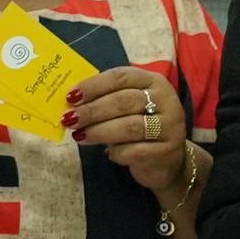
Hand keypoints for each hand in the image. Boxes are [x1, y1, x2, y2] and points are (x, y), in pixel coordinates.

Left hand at [68, 64, 192, 195]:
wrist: (169, 161)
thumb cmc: (142, 127)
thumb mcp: (130, 107)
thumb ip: (107, 99)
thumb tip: (72, 102)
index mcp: (153, 81)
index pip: (121, 77)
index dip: (94, 86)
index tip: (71, 97)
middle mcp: (165, 100)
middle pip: (124, 101)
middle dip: (92, 110)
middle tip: (70, 119)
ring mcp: (169, 126)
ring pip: (129, 127)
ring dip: (99, 131)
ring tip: (79, 136)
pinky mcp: (166, 151)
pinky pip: (134, 151)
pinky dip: (116, 152)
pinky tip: (108, 153)